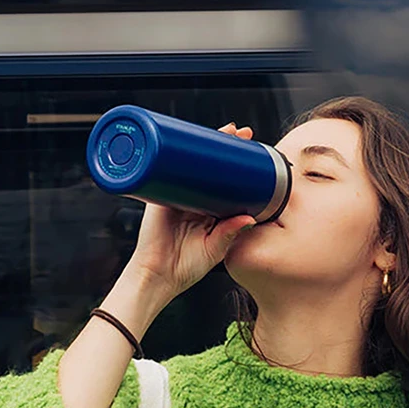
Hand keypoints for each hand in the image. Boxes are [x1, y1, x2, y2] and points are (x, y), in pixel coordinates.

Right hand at [127, 122, 256, 296]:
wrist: (157, 276)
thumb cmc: (184, 268)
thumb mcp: (215, 249)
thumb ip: (230, 233)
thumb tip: (249, 217)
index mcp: (208, 211)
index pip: (225, 182)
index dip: (237, 166)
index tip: (252, 152)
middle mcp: (192, 199)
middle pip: (209, 166)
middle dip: (224, 147)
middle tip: (240, 133)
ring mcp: (175, 195)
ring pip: (191, 163)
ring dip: (206, 143)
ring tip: (227, 131)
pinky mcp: (159, 194)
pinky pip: (166, 168)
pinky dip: (174, 152)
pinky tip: (187, 137)